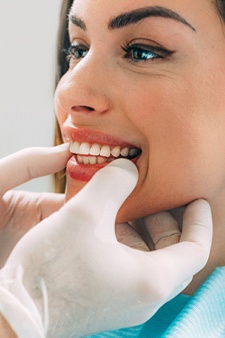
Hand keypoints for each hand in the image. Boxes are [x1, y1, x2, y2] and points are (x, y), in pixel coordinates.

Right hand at [0, 159, 211, 337]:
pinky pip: (132, 266)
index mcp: (151, 280)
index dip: (200, 219)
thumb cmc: (50, 271)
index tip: (196, 197)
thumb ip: (113, 182)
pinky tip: (109, 223)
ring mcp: (127, 300)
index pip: (196, 248)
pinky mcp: (109, 298)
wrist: (17, 312)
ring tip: (129, 203)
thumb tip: (127, 168)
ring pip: (152, 258)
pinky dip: (128, 241)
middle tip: (156, 194)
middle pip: (174, 252)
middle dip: (168, 219)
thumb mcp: (85, 214)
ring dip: (145, 229)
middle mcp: (145, 296)